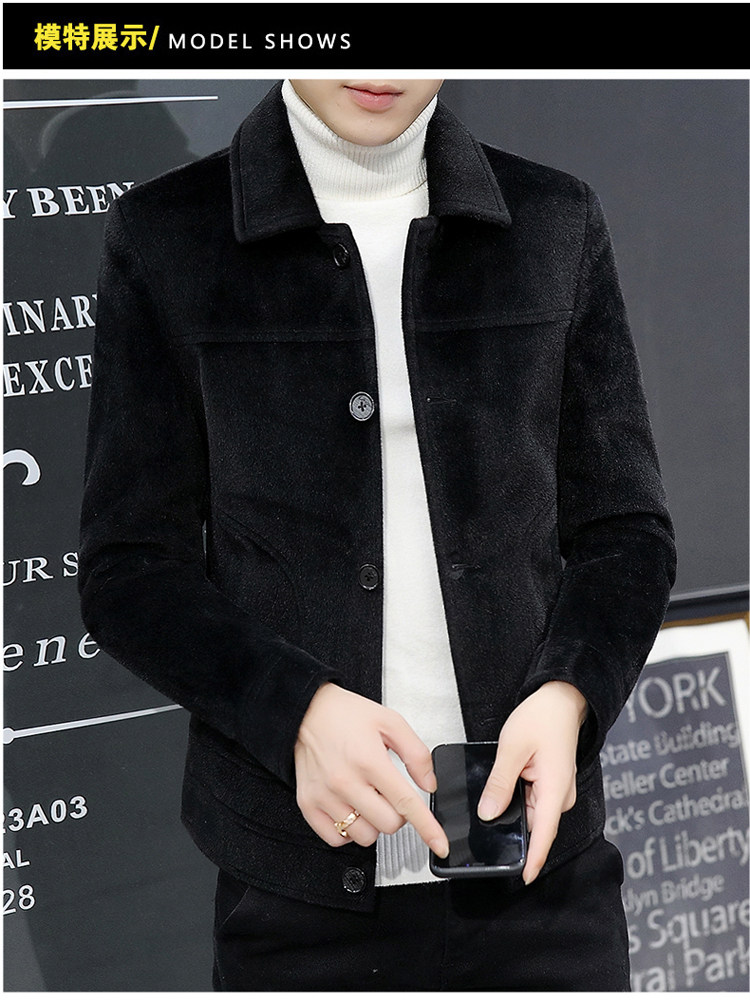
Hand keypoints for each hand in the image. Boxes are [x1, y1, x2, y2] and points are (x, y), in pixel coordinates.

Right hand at [293, 683, 448, 857]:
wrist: (306, 711)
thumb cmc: (346, 715)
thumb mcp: (391, 722)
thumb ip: (416, 753)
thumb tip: (429, 784)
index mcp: (369, 761)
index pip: (405, 803)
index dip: (427, 827)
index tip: (439, 844)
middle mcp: (346, 782)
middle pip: (388, 825)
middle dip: (397, 813)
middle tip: (389, 793)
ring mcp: (325, 796)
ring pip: (364, 836)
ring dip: (374, 823)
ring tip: (367, 798)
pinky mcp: (308, 804)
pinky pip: (336, 839)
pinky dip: (348, 831)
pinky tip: (351, 809)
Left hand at [477, 681, 587, 884]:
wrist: (561, 699)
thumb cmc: (541, 718)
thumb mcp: (512, 748)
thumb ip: (499, 783)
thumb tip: (488, 813)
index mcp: (554, 789)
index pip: (543, 834)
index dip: (533, 858)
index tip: (524, 878)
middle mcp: (560, 796)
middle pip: (534, 826)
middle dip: (512, 833)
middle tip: (486, 828)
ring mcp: (556, 791)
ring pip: (530, 814)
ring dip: (512, 814)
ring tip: (493, 802)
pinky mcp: (550, 785)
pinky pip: (532, 802)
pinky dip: (516, 801)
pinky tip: (502, 793)